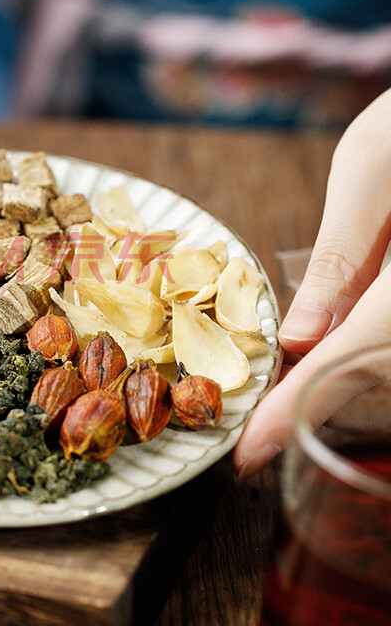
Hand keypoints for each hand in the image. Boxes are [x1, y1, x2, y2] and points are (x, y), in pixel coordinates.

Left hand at [234, 89, 390, 476]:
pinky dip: (360, 354)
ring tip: (277, 400)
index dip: (293, 414)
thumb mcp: (372, 169)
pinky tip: (325, 351)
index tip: (247, 456)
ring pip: (385, 365)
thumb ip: (338, 258)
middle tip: (252, 430)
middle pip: (372, 373)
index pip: (347, 360)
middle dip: (311, 403)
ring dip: (336, 381)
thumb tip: (296, 337)